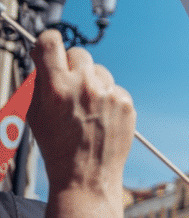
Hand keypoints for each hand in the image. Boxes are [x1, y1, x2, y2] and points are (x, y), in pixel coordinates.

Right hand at [26, 30, 134, 195]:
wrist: (86, 175)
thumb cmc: (56, 146)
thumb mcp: (34, 113)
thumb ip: (38, 82)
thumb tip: (41, 55)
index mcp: (56, 87)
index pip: (51, 42)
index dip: (47, 42)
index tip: (47, 47)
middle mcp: (85, 86)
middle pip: (78, 53)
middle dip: (70, 65)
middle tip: (66, 83)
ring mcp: (108, 93)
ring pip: (98, 71)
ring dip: (91, 82)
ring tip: (84, 108)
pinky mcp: (126, 102)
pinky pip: (113, 88)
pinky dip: (106, 97)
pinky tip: (100, 117)